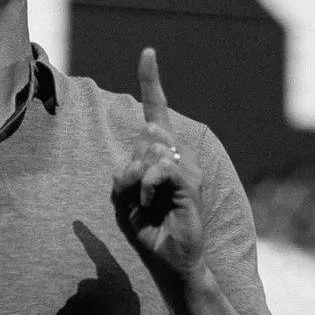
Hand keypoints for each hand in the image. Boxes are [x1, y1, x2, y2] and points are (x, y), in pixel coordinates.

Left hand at [113, 47, 205, 277]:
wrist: (169, 261)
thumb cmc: (146, 230)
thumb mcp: (123, 198)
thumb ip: (126, 172)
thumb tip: (149, 151)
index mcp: (160, 156)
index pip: (156, 111)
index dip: (151, 81)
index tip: (148, 53)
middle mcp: (178, 156)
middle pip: (143, 136)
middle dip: (128, 168)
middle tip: (135, 198)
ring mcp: (188, 168)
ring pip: (150, 150)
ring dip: (136, 180)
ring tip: (145, 204)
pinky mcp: (191, 184)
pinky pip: (161, 169)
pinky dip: (148, 187)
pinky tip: (152, 204)